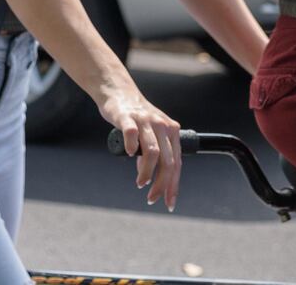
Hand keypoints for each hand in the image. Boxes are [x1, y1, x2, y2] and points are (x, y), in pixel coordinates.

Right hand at [102, 89, 182, 209]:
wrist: (119, 92)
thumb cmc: (136, 118)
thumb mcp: (151, 135)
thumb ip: (154, 154)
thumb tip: (149, 177)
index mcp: (172, 131)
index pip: (177, 163)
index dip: (174, 185)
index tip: (169, 202)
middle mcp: (162, 125)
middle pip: (167, 161)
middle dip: (161, 184)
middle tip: (152, 198)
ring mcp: (145, 120)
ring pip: (152, 152)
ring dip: (146, 173)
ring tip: (140, 183)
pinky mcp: (128, 117)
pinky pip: (132, 135)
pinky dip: (131, 148)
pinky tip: (129, 155)